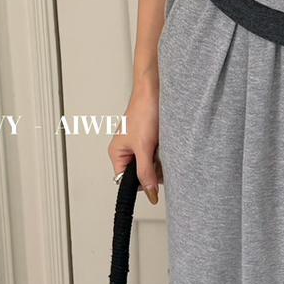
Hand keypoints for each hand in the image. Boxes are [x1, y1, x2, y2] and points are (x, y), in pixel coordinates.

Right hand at [109, 76, 161, 203]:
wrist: (155, 90)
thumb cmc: (142, 112)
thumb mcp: (143, 148)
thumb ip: (145, 172)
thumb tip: (149, 193)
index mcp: (117, 153)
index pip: (126, 181)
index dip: (141, 183)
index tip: (154, 181)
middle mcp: (127, 150)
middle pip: (141, 174)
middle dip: (153, 170)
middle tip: (159, 158)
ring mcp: (139, 144)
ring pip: (152, 164)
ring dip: (160, 159)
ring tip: (162, 147)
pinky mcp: (151, 139)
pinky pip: (158, 153)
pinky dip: (163, 151)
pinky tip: (166, 143)